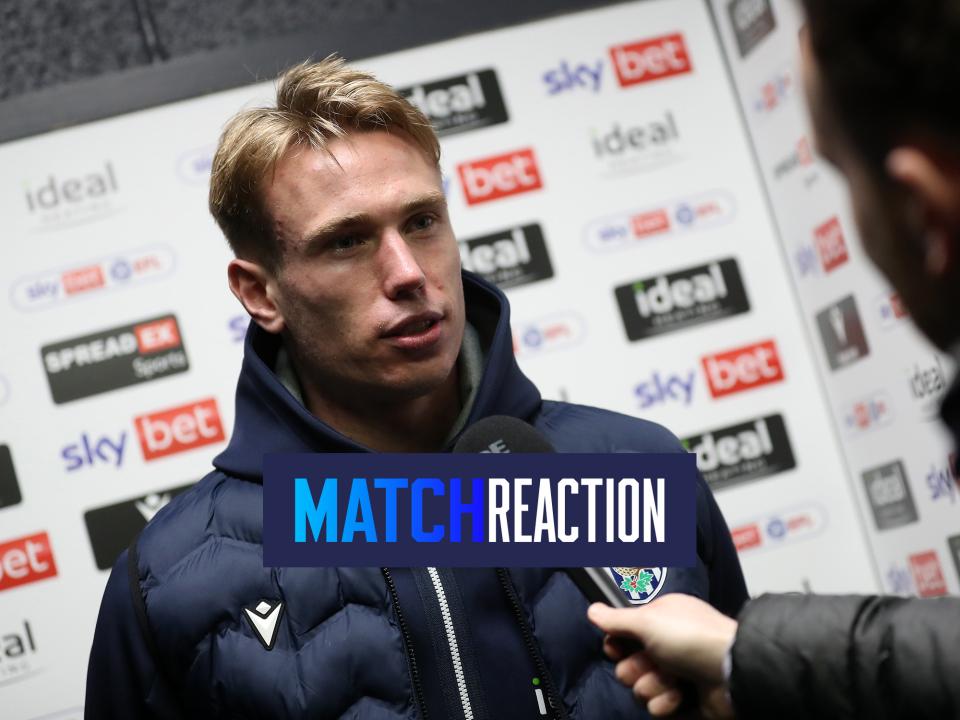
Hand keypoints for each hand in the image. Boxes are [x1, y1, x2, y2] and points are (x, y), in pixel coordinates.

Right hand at [587, 594, 737, 718]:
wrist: (731, 672)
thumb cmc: (691, 638)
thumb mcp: (648, 620)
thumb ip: (616, 619)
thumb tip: (592, 610)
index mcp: (659, 621)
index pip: (622, 636)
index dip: (616, 645)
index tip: (617, 648)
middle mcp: (665, 646)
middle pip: (627, 665)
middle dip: (636, 668)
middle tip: (652, 663)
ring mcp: (675, 675)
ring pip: (641, 689)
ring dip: (654, 687)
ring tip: (673, 681)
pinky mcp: (683, 700)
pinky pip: (658, 708)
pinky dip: (668, 703)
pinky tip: (682, 695)